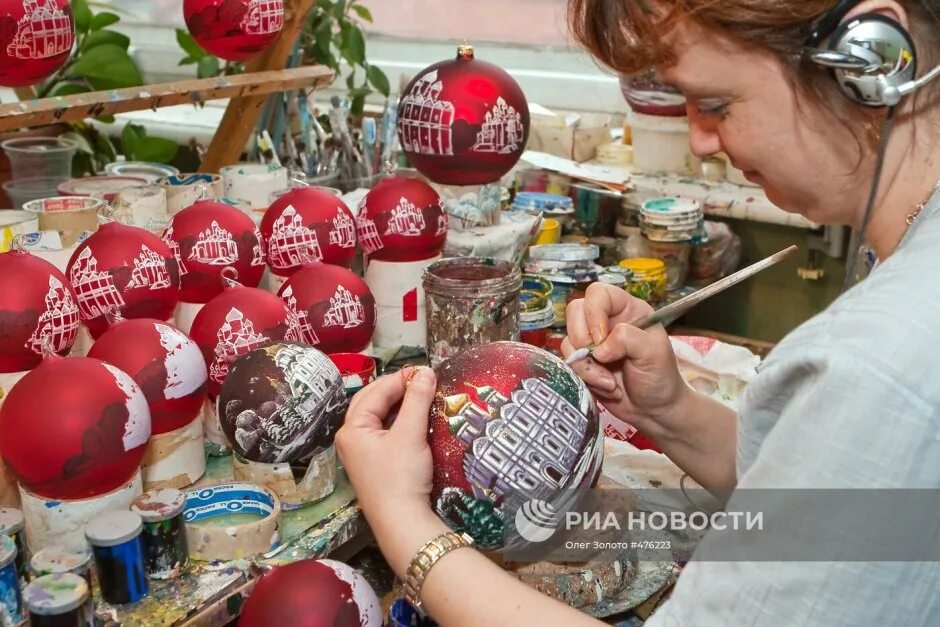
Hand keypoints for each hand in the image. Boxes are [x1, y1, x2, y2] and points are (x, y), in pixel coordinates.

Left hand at [335, 367, 449, 575]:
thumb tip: (427, 371)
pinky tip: (415, 419)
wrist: (402, 522)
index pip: (375, 392)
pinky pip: (384, 433)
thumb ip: (418, 400)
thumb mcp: (410, 434)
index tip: (425, 371)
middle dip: (396, 389)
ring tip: (421, 395)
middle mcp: (351, 438)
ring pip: (379, 418)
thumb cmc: (401, 476)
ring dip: (399, 405)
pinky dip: (399, 422)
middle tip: (422, 381)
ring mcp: (361, 453)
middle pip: (372, 402)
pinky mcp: (374, 464)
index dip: (400, 379)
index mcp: (352, 428)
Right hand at [563, 283, 689, 438]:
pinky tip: (606, 387)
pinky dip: (585, 378)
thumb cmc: (660, 377)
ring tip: (610, 382)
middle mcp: (606, 321)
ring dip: (587, 367)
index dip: (593, 313)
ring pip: (569, 342)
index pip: (598, 294)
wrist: (654, 410)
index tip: (601, 339)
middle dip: (583, 340)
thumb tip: (599, 349)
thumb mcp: (654, 353)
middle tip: (601, 359)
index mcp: (626, 310)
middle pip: (574, 312)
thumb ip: (628, 339)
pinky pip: (569, 364)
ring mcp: (592, 343)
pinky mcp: (582, 363)